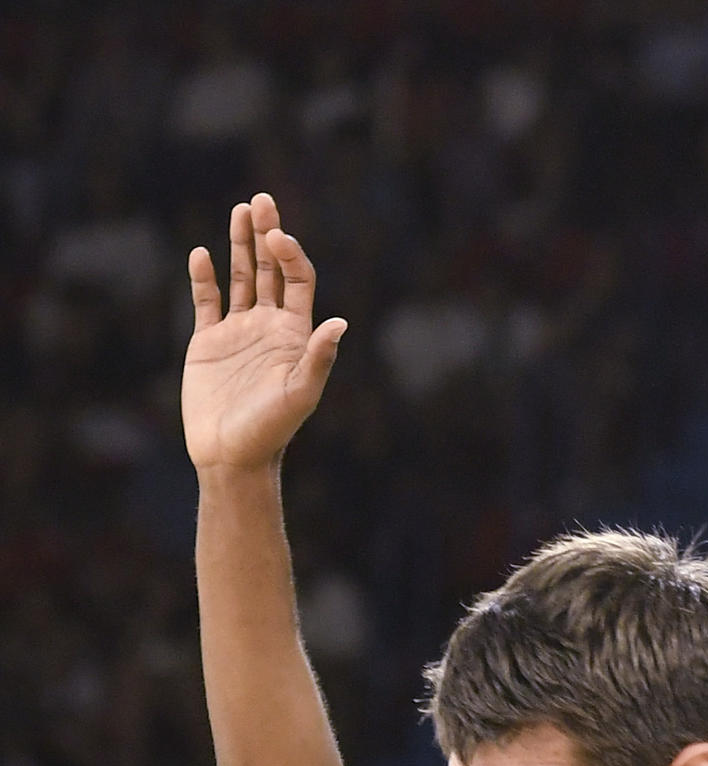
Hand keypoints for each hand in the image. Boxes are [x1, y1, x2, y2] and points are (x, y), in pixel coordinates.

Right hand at [183, 192, 346, 472]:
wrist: (232, 456)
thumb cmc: (271, 430)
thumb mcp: (300, 394)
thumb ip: (318, 358)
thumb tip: (340, 324)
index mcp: (295, 335)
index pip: (298, 281)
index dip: (290, 255)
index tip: (277, 238)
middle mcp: (269, 327)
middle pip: (270, 270)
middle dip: (266, 235)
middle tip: (261, 201)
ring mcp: (239, 332)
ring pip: (240, 277)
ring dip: (239, 244)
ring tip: (240, 209)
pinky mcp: (208, 341)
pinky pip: (207, 301)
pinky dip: (204, 276)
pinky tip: (201, 254)